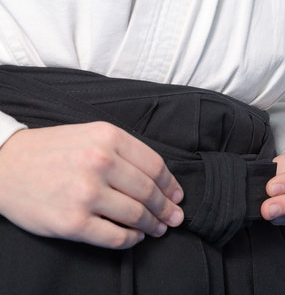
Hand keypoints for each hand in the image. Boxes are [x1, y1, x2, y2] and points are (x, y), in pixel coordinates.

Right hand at [0, 121, 183, 248]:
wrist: (4, 165)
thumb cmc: (52, 150)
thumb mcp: (91, 134)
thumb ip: (126, 152)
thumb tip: (161, 181)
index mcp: (108, 137)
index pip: (155, 166)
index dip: (171, 185)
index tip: (177, 195)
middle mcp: (100, 163)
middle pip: (149, 192)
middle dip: (167, 208)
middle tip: (174, 217)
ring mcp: (86, 193)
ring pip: (137, 215)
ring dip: (153, 225)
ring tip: (158, 228)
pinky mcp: (72, 222)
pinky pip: (115, 236)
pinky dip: (132, 239)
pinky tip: (135, 237)